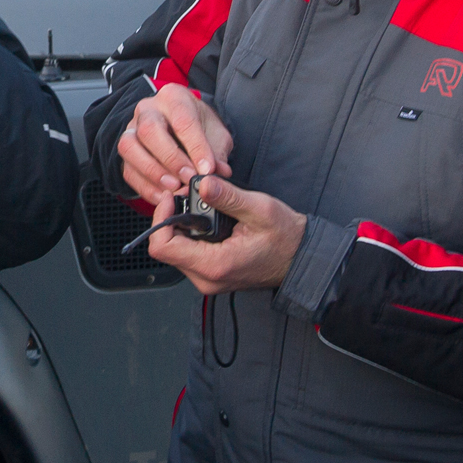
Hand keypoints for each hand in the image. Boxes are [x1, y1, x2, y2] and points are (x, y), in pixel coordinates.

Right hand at [117, 84, 234, 205]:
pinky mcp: (125, 153)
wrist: (182, 129)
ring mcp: (131, 130)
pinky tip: (163, 196)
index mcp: (174, 98)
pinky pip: (127, 170)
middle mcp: (148, 110)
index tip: (207, 169)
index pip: (182, 120)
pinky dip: (145, 187)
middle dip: (171, 158)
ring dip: (153, 171)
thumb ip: (217, 153)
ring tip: (174, 187)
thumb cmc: (199, 128)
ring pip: (129, 147)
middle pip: (149, 130)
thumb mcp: (216, 135)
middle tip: (189, 178)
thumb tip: (219, 172)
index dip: (196, 147)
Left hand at [147, 176, 307, 295]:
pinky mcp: (211, 274)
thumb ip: (228, 197)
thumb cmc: (286, 238)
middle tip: (188, 196)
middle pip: (166, 248)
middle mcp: (206, 278)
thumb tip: (203, 183)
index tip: (173, 197)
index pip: (163, 247)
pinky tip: (205, 218)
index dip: (161, 218)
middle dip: (171, 218)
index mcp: (214, 265)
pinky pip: (187, 254)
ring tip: (199, 205)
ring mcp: (207, 279)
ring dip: (181, 225)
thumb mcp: (259, 210)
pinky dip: (190, 234)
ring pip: (175, 251)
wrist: (301, 259)